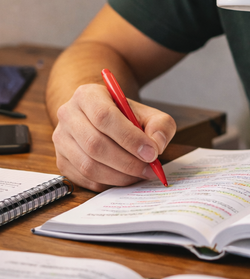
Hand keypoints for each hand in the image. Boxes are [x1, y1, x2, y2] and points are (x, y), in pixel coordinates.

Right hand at [52, 84, 176, 191]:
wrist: (99, 117)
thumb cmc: (124, 116)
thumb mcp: (147, 113)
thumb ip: (160, 125)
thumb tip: (157, 145)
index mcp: (87, 95)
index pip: (104, 117)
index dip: (129, 138)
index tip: (152, 152)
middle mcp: (68, 115)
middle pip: (95, 144)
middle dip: (127, 161)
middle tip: (150, 168)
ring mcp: (61, 140)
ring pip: (88, 165)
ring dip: (119, 175)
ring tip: (140, 174)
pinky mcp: (61, 161)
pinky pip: (85, 179)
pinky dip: (108, 183)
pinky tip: (124, 177)